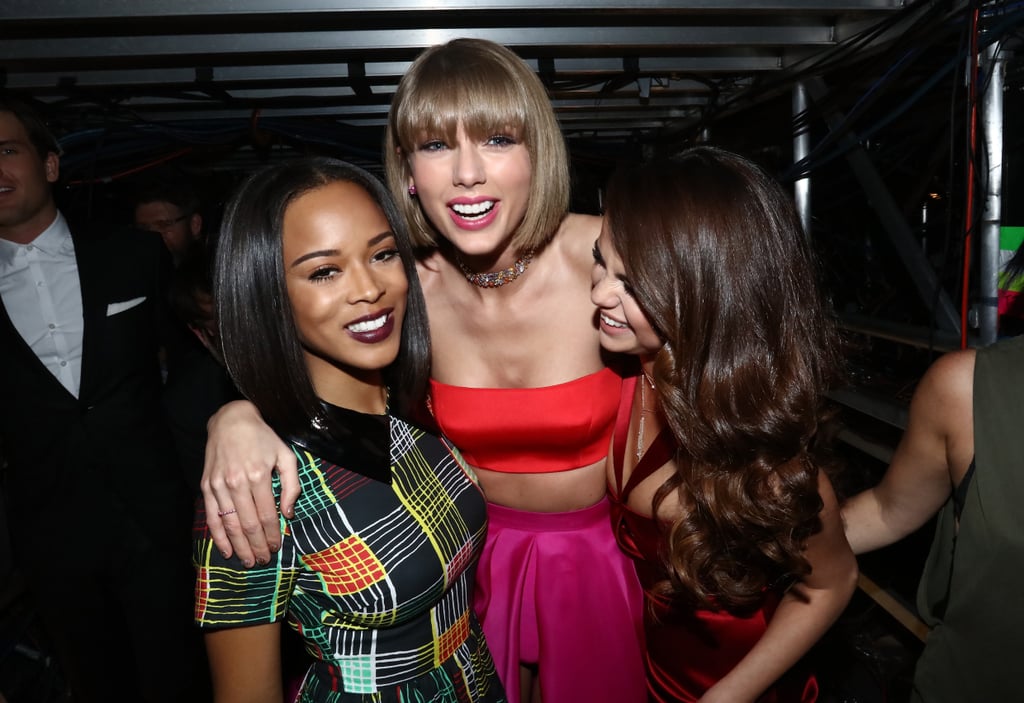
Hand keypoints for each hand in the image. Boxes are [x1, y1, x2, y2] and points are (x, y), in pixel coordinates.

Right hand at [200, 400, 298, 565]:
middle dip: (257, 546)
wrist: (231, 421)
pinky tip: (226, 550)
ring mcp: (219, 486)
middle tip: (263, 561)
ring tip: (248, 561)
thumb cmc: (263, 438)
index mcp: (259, 476)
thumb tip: (289, 514)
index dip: (272, 534)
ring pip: (230, 524)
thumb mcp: (285, 455)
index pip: (267, 515)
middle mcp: (237, 483)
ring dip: (239, 547)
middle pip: (248, 524)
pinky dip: (218, 536)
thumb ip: (291, 485)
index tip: (277, 547)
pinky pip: (212, 516)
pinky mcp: (207, 487)